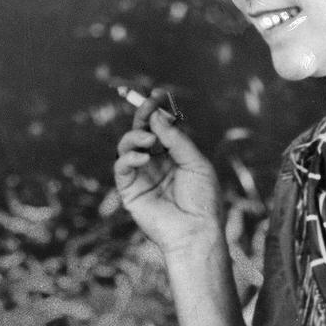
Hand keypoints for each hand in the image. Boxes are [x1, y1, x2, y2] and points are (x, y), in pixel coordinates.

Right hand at [114, 88, 224, 254]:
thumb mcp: (195, 162)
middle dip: (143, 114)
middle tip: (148, 103)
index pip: (161, 127)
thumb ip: (176, 139)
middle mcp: (156, 163)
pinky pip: (122, 168)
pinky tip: (143, 158)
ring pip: (127, 146)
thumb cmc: (203, 200)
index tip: (159, 93)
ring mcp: (142, 176)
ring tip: (147, 138)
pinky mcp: (130, 191)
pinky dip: (129, 158)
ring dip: (135, 135)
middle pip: (142, 131)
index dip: (158, 110)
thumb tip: (156, 116)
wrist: (196, 232)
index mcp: (174, 156)